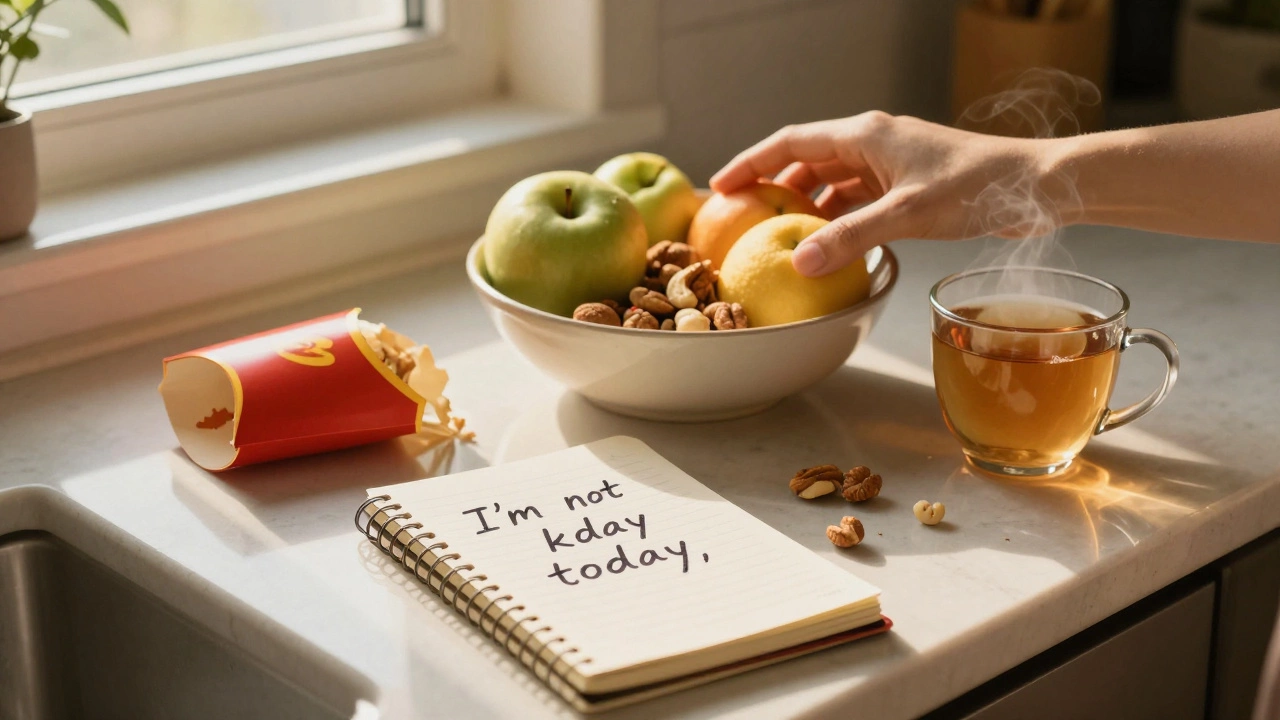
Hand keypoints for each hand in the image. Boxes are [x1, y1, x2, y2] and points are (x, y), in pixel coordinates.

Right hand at [710, 112, 1043, 275]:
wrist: (1035, 186)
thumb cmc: (978, 187)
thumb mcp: (906, 215)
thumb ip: (849, 238)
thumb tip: (798, 263)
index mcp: (864, 135)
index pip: (790, 142)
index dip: (751, 163)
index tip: (719, 188)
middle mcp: (872, 142)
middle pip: (805, 159)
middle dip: (771, 186)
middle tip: (739, 216)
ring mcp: (889, 162)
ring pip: (830, 180)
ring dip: (804, 205)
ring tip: (775, 234)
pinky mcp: (906, 183)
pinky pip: (856, 198)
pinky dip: (836, 218)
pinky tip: (827, 244)